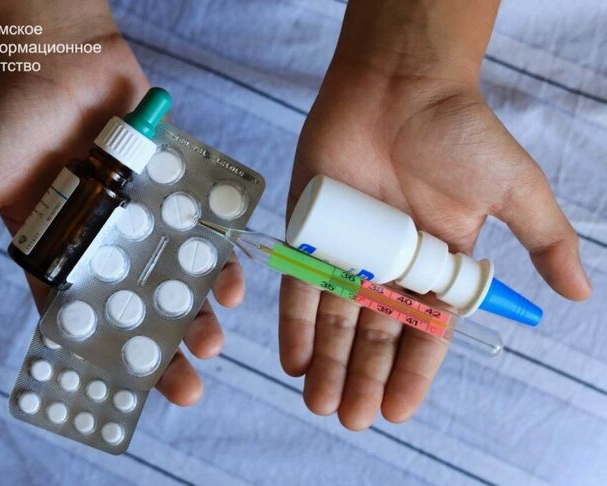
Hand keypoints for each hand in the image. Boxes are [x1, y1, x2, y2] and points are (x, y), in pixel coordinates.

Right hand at [0, 12, 242, 405]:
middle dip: (161, 348)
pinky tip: (230, 286)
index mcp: (60, 254)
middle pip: (138, 308)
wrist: (60, 59)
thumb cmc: (11, 123)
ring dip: (195, 313)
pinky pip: (199, 231)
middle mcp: (105, 244)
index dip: (105, 356)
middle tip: (187, 385)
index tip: (130, 392)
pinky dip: (216, 259)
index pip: (84, 318)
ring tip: (213, 342)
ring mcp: (141, 219)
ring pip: (173, 278)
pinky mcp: (170, 192)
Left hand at [280, 31, 591, 428]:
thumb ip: (547, 240)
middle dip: (363, 377)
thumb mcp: (516, 190)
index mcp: (437, 264)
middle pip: (375, 334)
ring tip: (319, 404)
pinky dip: (296, 322)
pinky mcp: (311, 229)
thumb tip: (582, 293)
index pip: (423, 333)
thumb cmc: (459, 133)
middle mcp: (390, 264)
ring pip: (335, 318)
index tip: (397, 410)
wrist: (401, 84)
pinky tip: (294, 360)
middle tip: (351, 418)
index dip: (411, 373)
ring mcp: (348, 249)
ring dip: (328, 363)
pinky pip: (300, 284)